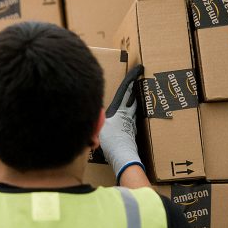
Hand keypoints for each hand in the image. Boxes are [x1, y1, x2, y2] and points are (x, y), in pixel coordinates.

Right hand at [99, 65, 144, 183]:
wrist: (123, 157)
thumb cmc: (111, 141)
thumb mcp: (98, 127)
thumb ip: (95, 118)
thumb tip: (88, 111)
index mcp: (120, 109)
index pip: (127, 90)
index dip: (132, 78)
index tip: (139, 69)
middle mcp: (128, 114)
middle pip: (134, 96)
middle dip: (136, 87)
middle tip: (139, 78)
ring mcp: (131, 123)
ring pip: (134, 106)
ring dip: (135, 99)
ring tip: (135, 92)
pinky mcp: (131, 131)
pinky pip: (131, 117)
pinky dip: (130, 112)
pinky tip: (127, 114)